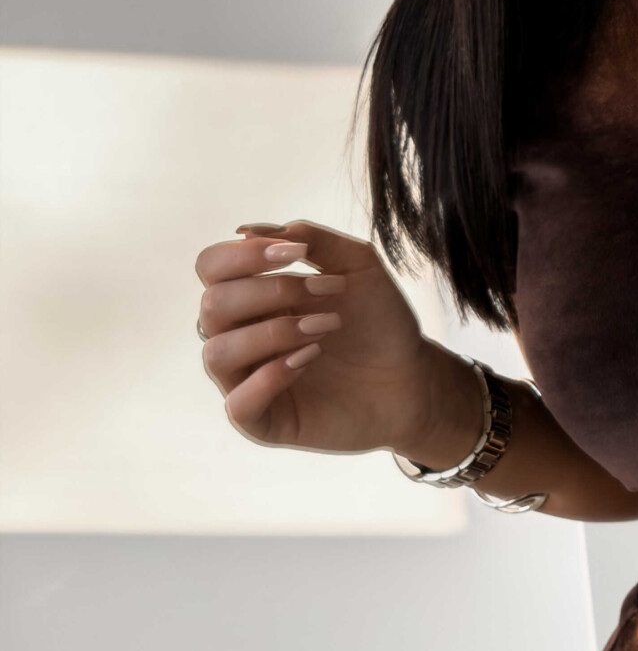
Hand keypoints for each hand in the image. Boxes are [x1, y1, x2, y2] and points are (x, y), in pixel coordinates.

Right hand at [193, 218, 439, 453]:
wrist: (413, 377)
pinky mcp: (264, 420)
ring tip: (325, 328)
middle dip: (271, 292)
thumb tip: (246, 230)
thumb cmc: (380, 322)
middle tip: (327, 292)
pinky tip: (309, 359)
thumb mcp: (357, 266)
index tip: (295, 252)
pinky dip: (270, 377)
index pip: (211, 267)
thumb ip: (312, 238)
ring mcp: (247, 380)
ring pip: (216, 353)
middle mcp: (241, 336)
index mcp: (253, 296)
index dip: (242, 255)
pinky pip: (238, 403)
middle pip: (212, 305)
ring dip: (273, 333)